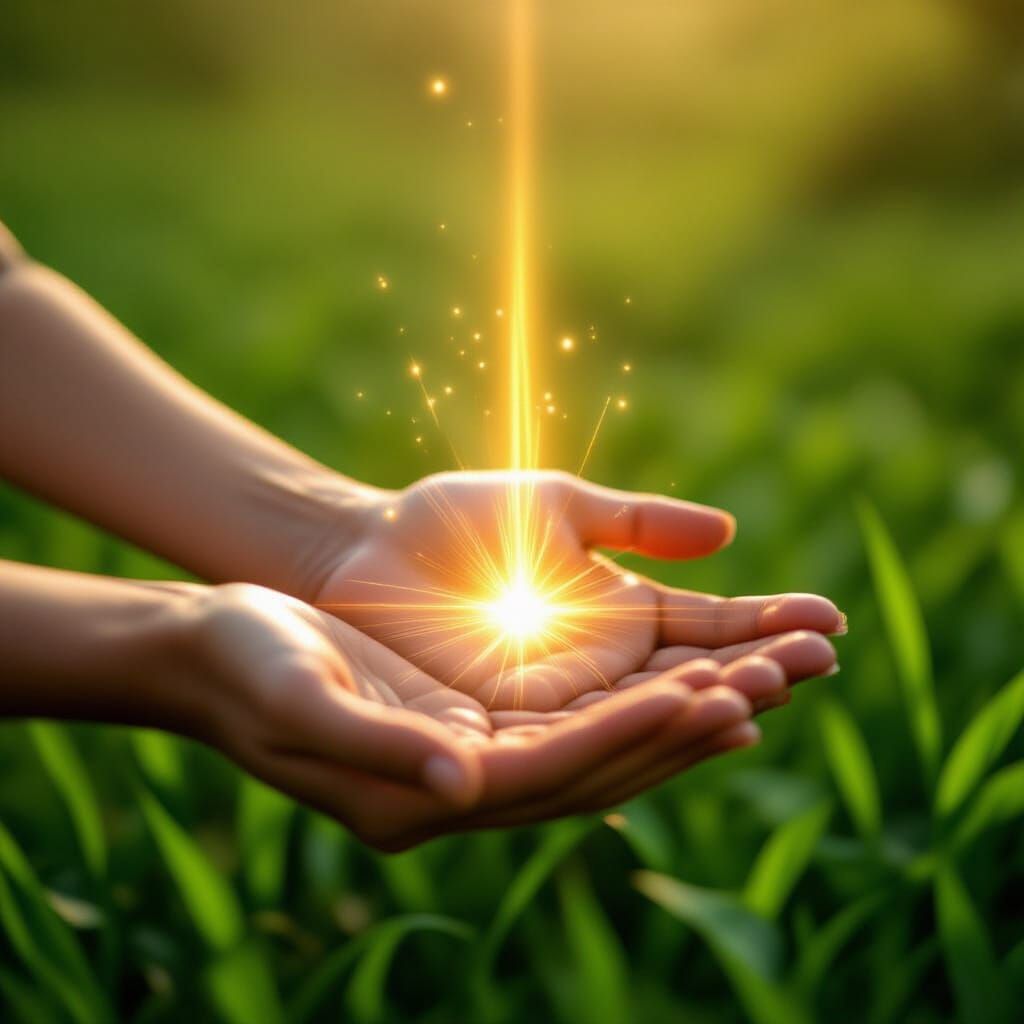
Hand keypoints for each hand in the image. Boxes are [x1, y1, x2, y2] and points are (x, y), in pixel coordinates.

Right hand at [186, 583, 781, 849]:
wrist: (217, 652)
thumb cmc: (246, 666)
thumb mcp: (298, 698)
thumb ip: (377, 748)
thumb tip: (466, 786)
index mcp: (421, 796)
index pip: (554, 769)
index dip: (633, 732)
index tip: (711, 693)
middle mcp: (458, 793)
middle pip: (594, 769)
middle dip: (681, 730)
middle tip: (770, 689)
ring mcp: (468, 767)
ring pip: (595, 752)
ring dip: (673, 723)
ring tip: (753, 691)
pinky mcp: (470, 734)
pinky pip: (570, 729)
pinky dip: (630, 711)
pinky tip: (679, 689)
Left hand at [313, 471, 843, 712]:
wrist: (364, 551)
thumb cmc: (452, 522)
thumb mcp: (558, 507)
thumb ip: (638, 523)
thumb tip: (728, 530)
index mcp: (619, 612)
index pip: (709, 624)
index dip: (766, 621)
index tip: (829, 618)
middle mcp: (603, 666)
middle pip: (696, 674)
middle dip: (758, 666)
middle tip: (822, 659)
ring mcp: (562, 699)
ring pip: (652, 710)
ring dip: (714, 699)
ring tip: (776, 686)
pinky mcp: (514, 723)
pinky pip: (590, 732)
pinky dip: (646, 726)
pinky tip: (700, 721)